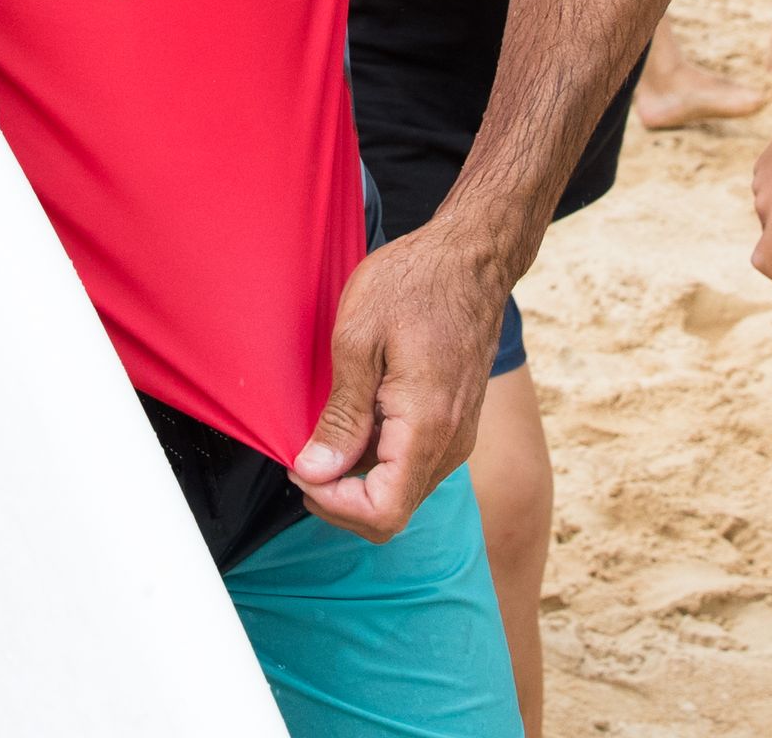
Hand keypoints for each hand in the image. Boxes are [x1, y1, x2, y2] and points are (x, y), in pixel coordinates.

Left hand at [289, 224, 502, 538]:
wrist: (471, 258)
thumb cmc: (414, 283)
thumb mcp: (358, 338)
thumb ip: (341, 415)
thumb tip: (315, 471)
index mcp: (426, 426)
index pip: (382, 513)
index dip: (332, 502)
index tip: (300, 466)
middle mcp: (450, 443)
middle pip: (391, 513)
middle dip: (338, 498)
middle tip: (302, 456)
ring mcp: (458, 436)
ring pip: (401, 491)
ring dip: (356, 480)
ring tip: (324, 435)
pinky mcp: (455, 424)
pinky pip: (413, 465)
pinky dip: (378, 461)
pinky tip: (354, 422)